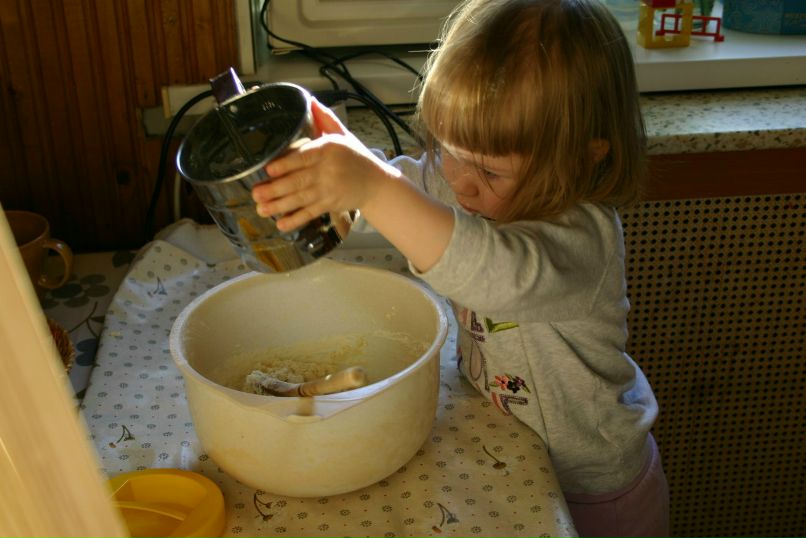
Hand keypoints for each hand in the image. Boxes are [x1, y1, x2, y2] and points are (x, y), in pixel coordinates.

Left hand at [251, 98, 400, 231]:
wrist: (377, 183)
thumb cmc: (356, 157)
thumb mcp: (343, 135)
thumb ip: (325, 119)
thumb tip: (310, 100)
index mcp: (328, 150)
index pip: (304, 157)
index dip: (286, 164)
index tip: (268, 169)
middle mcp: (327, 171)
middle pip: (298, 180)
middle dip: (275, 188)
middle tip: (255, 193)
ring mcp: (329, 191)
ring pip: (300, 199)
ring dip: (279, 205)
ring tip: (260, 209)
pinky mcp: (331, 205)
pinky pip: (310, 213)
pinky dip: (295, 220)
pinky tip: (281, 224)